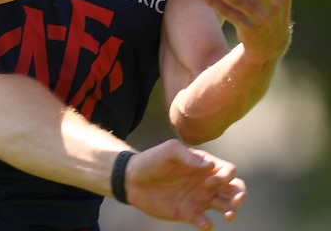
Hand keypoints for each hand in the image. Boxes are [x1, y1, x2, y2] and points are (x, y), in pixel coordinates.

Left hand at [127, 139, 245, 229]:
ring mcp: (198, 199)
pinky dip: (208, 225)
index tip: (210, 180)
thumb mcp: (169, 150)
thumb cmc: (151, 160)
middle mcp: (205, 183)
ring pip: (226, 207)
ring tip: (228, 216)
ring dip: (232, 212)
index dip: (226, 176)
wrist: (131, 179)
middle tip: (235, 202)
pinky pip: (206, 223)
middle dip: (241, 195)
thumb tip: (211, 166)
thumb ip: (188, 156)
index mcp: (203, 166)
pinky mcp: (189, 213)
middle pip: (234, 189)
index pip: (228, 171)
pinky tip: (203, 223)